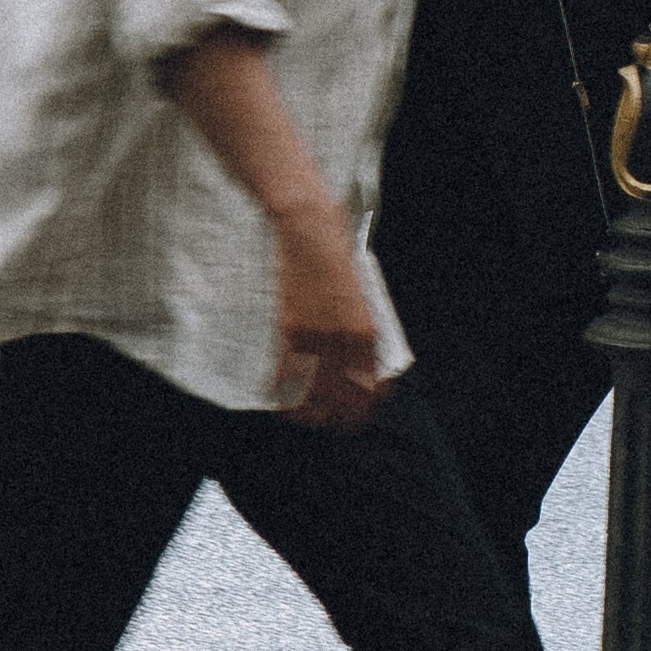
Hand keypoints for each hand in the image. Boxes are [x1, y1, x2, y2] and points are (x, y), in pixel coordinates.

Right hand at [273, 208, 386, 428]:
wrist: (307, 226)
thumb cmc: (336, 252)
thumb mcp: (361, 291)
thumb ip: (361, 324)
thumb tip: (360, 355)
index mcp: (367, 327)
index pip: (371, 383)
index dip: (366, 405)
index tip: (361, 414)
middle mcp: (343, 336)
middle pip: (344, 395)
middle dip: (340, 416)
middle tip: (333, 424)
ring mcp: (314, 333)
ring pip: (313, 391)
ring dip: (310, 410)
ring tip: (306, 417)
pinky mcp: (287, 326)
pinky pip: (285, 372)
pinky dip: (282, 389)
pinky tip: (279, 397)